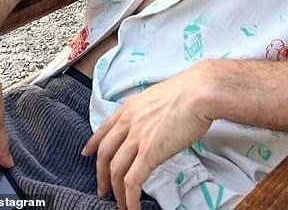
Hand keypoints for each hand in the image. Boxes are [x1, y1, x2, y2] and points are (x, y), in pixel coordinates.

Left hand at [82, 64, 213, 209]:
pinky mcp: (150, 153)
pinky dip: (130, 198)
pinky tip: (132, 207)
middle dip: (101, 175)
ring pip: (116, 170)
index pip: (104, 128)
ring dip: (116, 191)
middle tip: (102, 189)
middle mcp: (129, 122)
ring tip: (119, 203)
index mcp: (130, 107)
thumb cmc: (189, 91)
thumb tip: (154, 121)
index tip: (87, 153)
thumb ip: (149, 111)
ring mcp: (137, 138)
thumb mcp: (159, 96)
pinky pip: (133, 181)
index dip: (93, 144)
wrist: (200, 92)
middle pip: (105, 153)